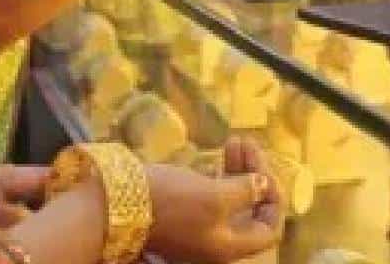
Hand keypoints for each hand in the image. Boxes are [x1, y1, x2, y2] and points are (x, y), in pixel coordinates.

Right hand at [145, 138, 284, 263]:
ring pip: (228, 200)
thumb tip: (263, 185)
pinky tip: (214, 157)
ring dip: (236, 170)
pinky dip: (216, 177)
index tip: (266, 171)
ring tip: (235, 141)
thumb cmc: (171, 202)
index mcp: (229, 246)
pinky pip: (208, 198)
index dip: (273, 199)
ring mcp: (197, 230)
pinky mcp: (181, 216)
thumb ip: (245, 191)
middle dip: (254, 176)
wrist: (116, 203)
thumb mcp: (215, 196)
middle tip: (249, 145)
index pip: (268, 228)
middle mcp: (216, 243)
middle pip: (248, 211)